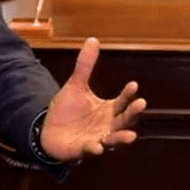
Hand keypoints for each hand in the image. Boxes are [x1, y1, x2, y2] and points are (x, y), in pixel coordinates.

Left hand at [39, 37, 145, 160]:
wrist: (49, 130)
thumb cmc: (67, 110)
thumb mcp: (76, 85)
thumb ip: (85, 66)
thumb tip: (93, 39)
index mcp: (108, 110)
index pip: (122, 101)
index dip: (128, 94)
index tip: (134, 84)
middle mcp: (107, 125)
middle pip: (124, 119)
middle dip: (132, 113)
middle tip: (141, 103)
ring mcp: (98, 138)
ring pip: (114, 139)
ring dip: (121, 138)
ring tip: (131, 136)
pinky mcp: (84, 149)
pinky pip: (92, 150)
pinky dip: (95, 149)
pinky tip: (98, 147)